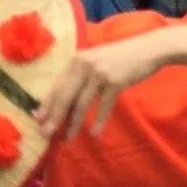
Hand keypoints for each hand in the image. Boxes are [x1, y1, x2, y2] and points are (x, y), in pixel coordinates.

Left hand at [34, 35, 168, 140]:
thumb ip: (81, 75)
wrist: (149, 49)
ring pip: (81, 103)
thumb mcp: (96, 61)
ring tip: (67, 138)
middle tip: (46, 134)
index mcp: (76, 61)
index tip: (38, 119)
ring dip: (74, 123)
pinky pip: (104, 105)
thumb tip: (64, 98)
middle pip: (65, 96)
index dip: (47, 104)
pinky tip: (95, 133)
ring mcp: (100, 73)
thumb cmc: (121, 57)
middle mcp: (84, 66)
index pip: (57, 86)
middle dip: (54, 117)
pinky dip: (99, 121)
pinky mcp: (116, 81)